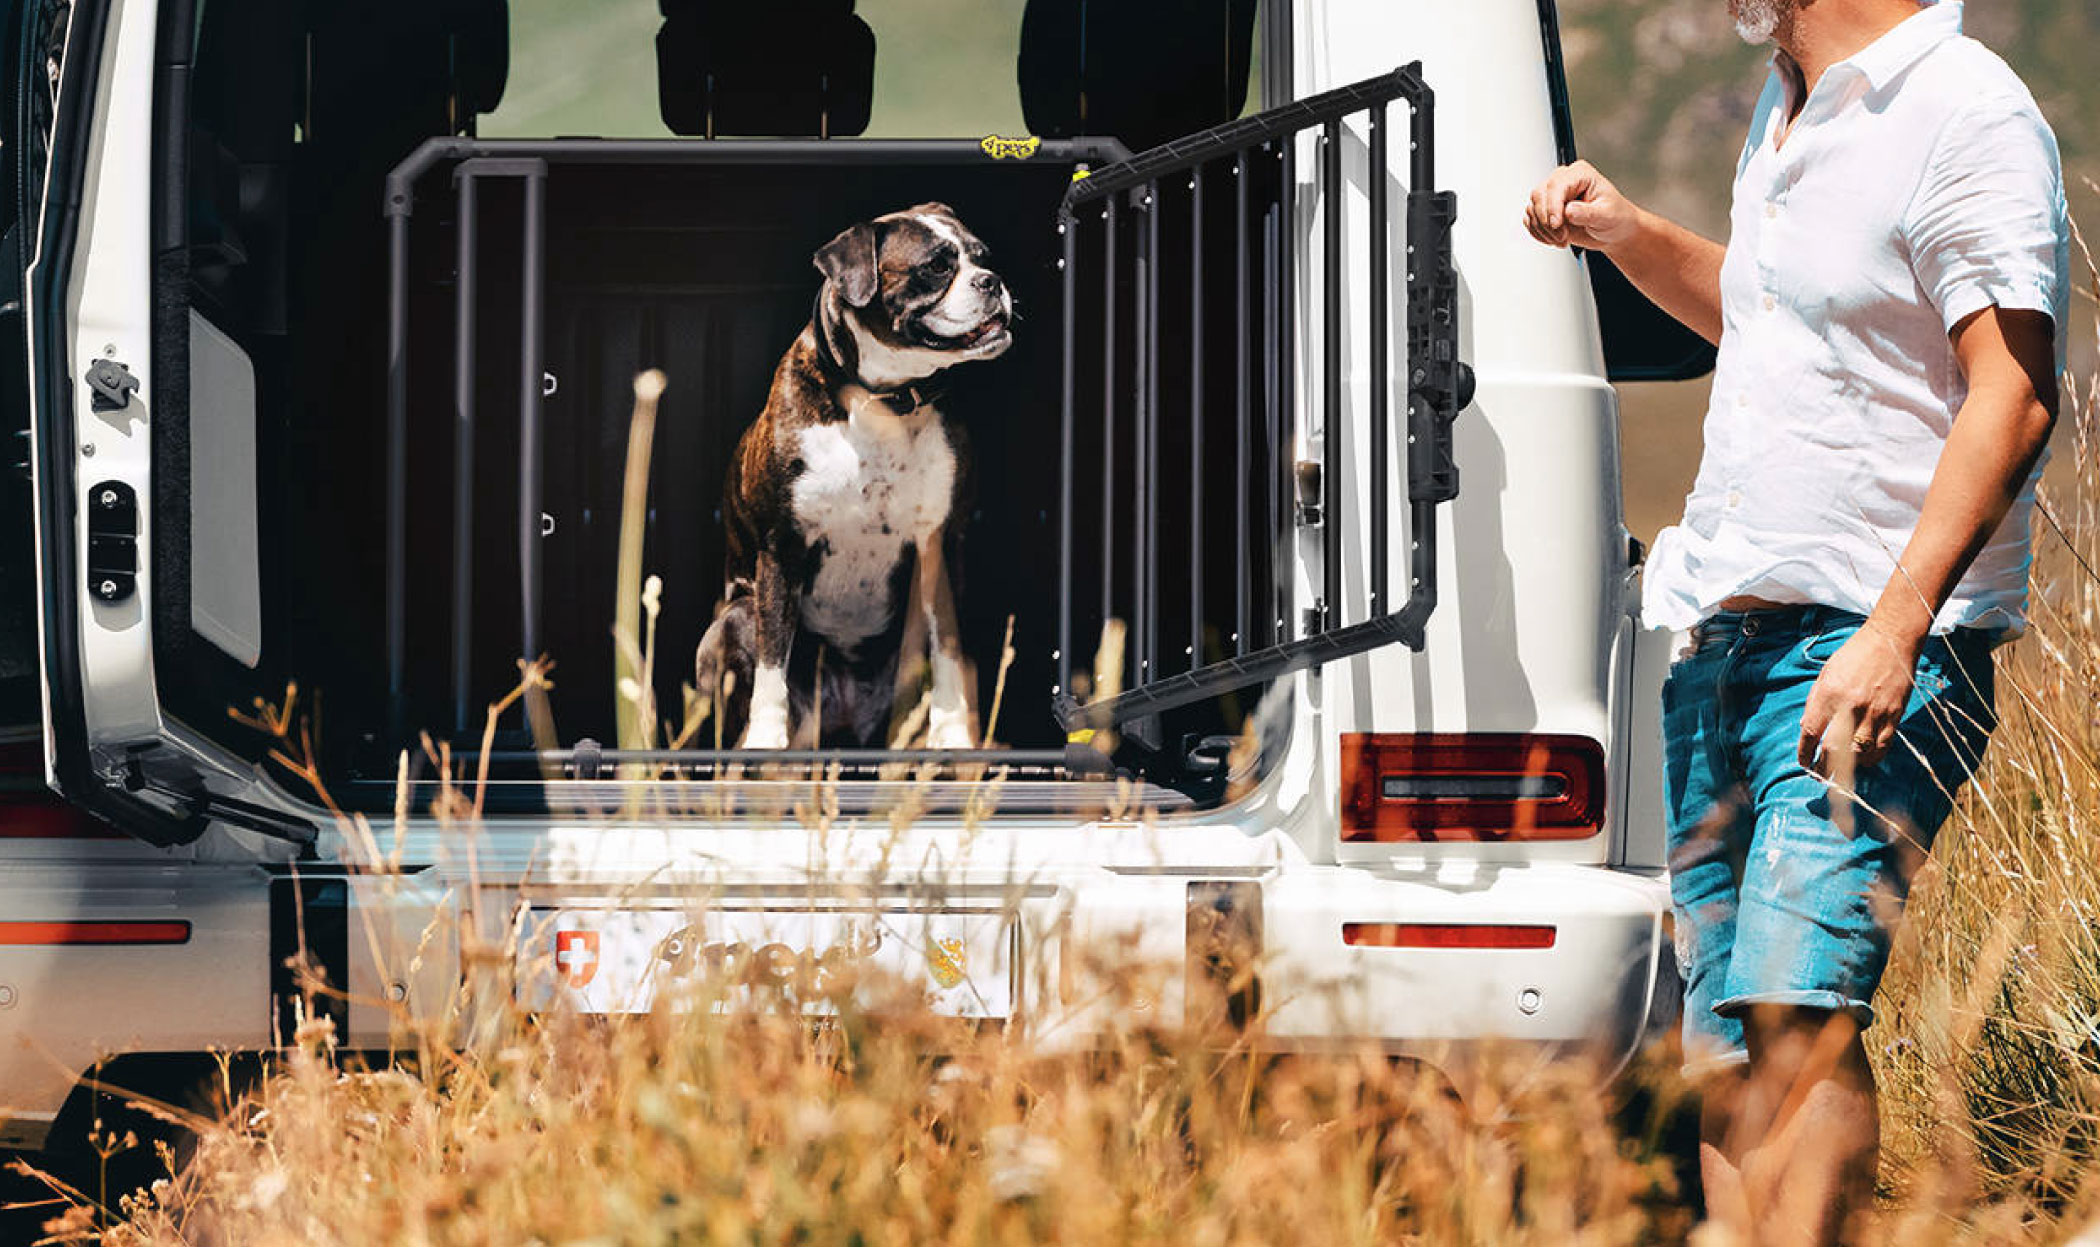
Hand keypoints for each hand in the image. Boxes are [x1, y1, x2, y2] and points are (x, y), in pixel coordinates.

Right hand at [1524, 160, 1643, 251]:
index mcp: (1580, 174)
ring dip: (1543, 229)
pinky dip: (1539, 233)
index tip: (1557, 224)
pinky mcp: (1546, 210)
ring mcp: (1553, 195)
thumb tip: (1568, 210)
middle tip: (1562, 236)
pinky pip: (1530, 219)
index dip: (1553, 205)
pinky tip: (1553, 239)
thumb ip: (1587, 212)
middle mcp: (1564, 181)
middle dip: (1547, 220)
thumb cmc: (1616, 217)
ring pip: (1532, 208)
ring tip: (1562, 239)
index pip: (1556, 185)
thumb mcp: (1607, 215)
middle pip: (1539, 195)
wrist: (1614, 231)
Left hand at [1797, 625, 1922, 774]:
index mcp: (1829, 695)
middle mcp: (1850, 707)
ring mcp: (1875, 712)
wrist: (1890, 641)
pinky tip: (1864, 760)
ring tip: (1842, 771)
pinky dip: (1872, 758)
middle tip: (1820, 775)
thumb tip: (1807, 729)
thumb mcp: (1825, 674)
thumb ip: (1815, 702)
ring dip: (1849, 767)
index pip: (1811, 733)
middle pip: (1834, 750)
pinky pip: (1882, 747)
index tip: (1804, 762)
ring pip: (1859, 753)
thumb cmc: (1854, 655)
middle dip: (1824, 768)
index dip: (1805, 753)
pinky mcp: (1894, 715)